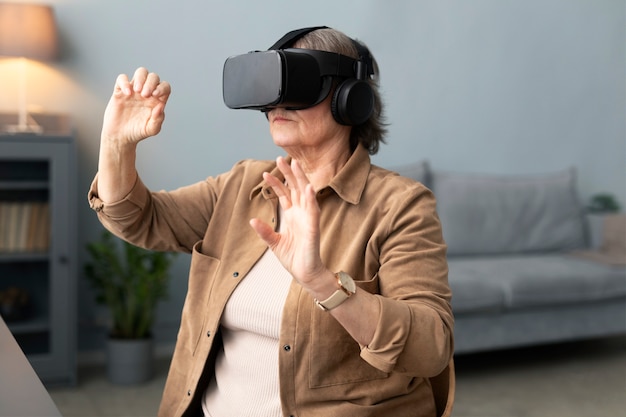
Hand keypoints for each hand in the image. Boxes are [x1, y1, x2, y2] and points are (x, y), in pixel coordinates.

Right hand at [101, 67, 170, 144]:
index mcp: (157, 100)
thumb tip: (161, 106)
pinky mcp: (120, 91)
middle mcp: (147, 93)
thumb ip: (158, 119)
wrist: (120, 136)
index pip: (165, 86)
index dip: (162, 87)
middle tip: (145, 95)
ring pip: (141, 72)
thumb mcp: (151, 129)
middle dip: (151, 83)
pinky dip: (125, 82)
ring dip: (141, 78)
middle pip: (153, 77)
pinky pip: (122, 78)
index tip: (156, 95)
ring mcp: (134, 90)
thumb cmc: (138, 132)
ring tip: (138, 91)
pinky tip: (127, 94)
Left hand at [250, 157, 329, 291]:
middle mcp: (301, 214)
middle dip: (289, 173)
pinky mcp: (314, 228)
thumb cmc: (294, 258)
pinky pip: (314, 211)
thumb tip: (252, 220)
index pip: (285, 194)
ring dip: (301, 179)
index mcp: (293, 216)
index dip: (276, 183)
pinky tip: (309, 188)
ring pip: (306, 194)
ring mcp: (308, 219)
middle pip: (296, 188)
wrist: (305, 274)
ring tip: (296, 165)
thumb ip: (264, 231)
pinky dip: (312, 199)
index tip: (266, 172)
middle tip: (281, 158)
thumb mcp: (274, 243)